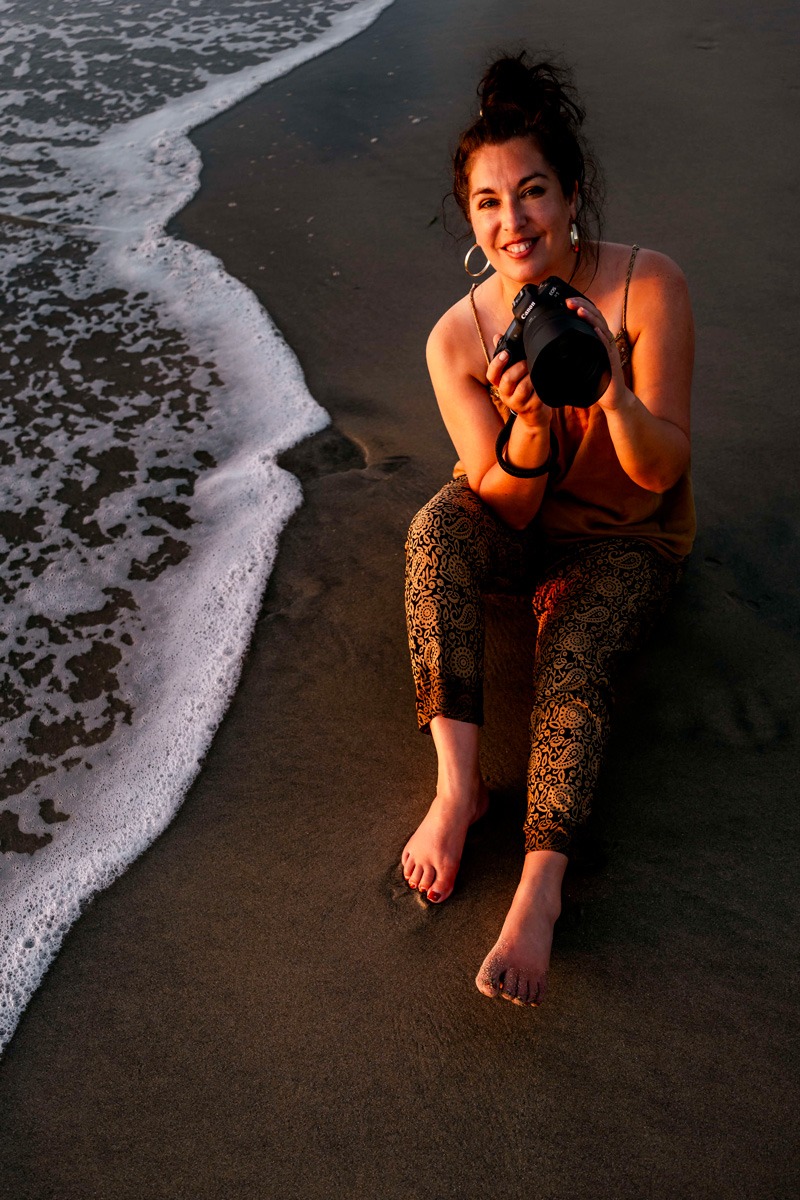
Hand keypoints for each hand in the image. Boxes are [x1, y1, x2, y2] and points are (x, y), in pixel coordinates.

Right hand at [486, 337, 551, 430]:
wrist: (535, 413)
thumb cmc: (524, 388)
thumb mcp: (513, 372)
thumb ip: (505, 354)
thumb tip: (497, 336)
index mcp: (500, 383)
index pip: (492, 374)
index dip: (497, 363)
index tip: (506, 353)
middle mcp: (506, 394)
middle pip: (508, 379)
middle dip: (519, 367)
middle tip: (527, 362)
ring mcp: (518, 403)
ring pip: (522, 387)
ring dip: (531, 376)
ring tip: (536, 372)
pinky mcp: (531, 408)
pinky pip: (536, 395)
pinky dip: (540, 387)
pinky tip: (543, 382)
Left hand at [564, 296, 628, 411]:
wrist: (613, 398)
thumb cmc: (597, 382)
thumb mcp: (581, 364)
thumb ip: (572, 355)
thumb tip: (552, 352)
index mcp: (598, 339)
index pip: (591, 316)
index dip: (581, 305)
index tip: (566, 301)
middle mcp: (605, 341)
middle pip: (596, 317)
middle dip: (583, 306)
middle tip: (568, 301)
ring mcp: (609, 350)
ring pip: (602, 328)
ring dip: (591, 318)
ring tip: (580, 310)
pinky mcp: (612, 361)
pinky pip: (607, 347)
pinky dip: (602, 337)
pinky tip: (596, 330)